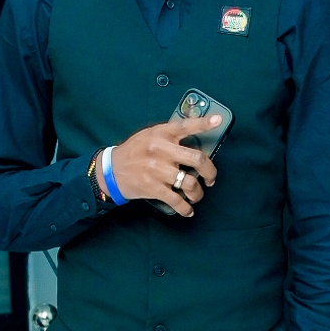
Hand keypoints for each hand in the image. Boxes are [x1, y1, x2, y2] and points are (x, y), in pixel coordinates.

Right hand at [105, 117, 221, 217]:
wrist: (111, 170)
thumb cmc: (134, 151)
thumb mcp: (149, 135)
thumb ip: (169, 136)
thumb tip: (194, 141)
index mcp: (161, 134)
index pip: (185, 126)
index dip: (203, 123)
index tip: (218, 120)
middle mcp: (161, 150)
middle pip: (197, 159)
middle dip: (210, 172)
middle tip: (211, 179)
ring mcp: (158, 170)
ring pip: (190, 183)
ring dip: (197, 193)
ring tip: (196, 195)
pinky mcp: (153, 187)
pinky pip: (176, 200)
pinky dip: (185, 208)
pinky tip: (188, 211)